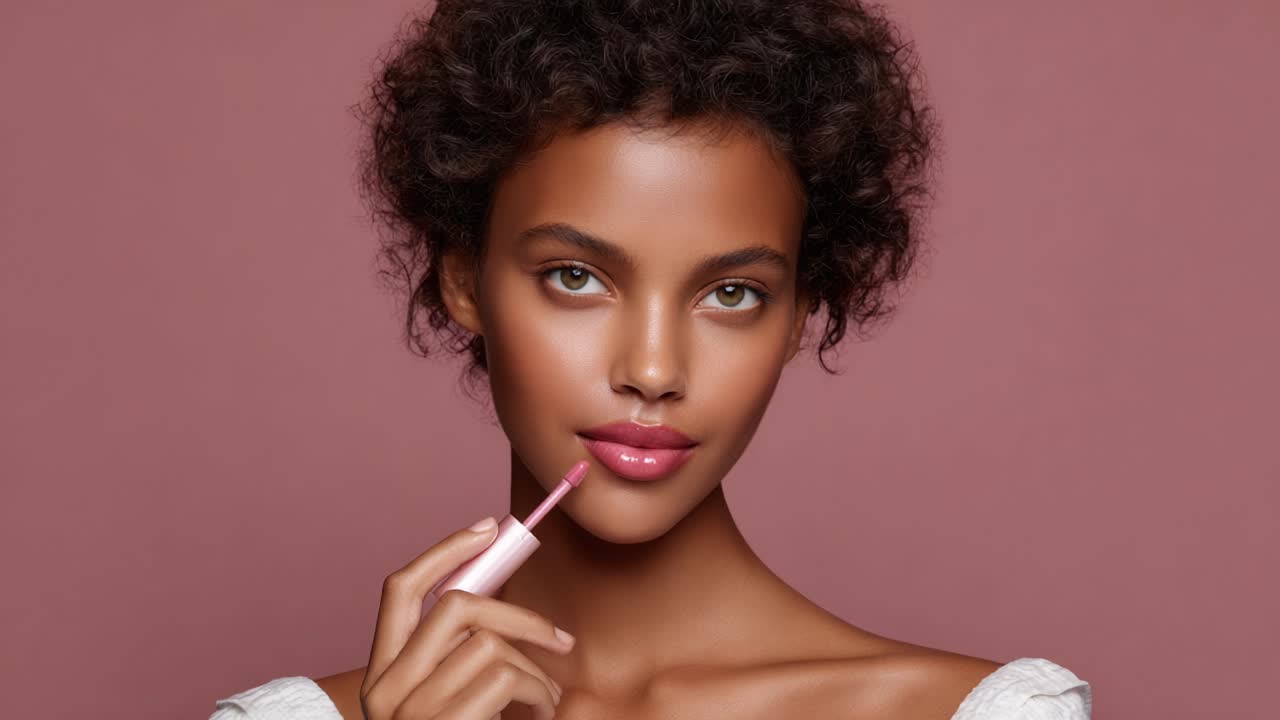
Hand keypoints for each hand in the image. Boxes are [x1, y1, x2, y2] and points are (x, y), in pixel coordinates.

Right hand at [360, 516, 574, 719]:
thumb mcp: (446, 698)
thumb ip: (455, 656)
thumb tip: (498, 603)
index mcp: (382, 674)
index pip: (400, 591)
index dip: (444, 552)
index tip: (487, 529)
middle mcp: (384, 690)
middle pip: (454, 607)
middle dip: (519, 616)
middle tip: (559, 640)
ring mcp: (409, 711)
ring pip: (488, 644)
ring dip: (536, 670)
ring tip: (548, 696)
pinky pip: (505, 678)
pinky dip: (539, 692)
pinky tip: (542, 713)